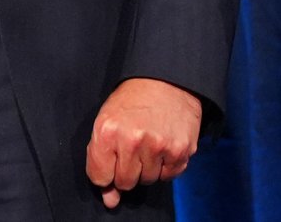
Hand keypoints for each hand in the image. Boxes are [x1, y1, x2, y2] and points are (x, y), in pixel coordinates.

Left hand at [84, 77, 201, 207]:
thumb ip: (101, 161)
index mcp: (107, 131)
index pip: (99, 177)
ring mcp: (158, 146)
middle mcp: (132, 140)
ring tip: (148, 142)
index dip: (104, 173)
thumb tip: (110, 201)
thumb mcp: (107, 121)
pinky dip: (165, 166)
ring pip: (147, 180)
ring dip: (147, 167)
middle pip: (125, 182)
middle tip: (132, 147)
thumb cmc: (131, 101)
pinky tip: (163, 145)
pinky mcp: (180, 151)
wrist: (166, 79)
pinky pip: (168, 177)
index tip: (110, 162)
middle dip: (126, 170)